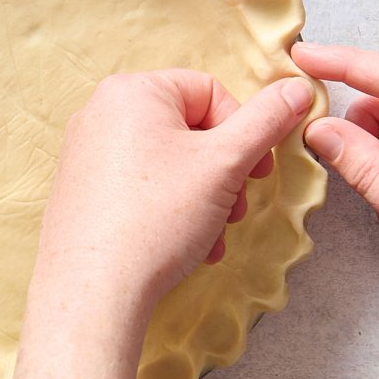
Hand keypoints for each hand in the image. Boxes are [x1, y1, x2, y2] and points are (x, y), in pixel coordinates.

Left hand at [32, 69, 317, 311]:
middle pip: (188, 129)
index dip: (243, 131)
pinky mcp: (81, 190)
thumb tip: (297, 88)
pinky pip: (140, 187)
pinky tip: (188, 248)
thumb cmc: (157, 219)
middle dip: (224, 173)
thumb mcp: (226, 162)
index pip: (209, 91)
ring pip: (168, 164)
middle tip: (236, 209)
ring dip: (205, 199)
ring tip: (213, 235)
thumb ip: (266, 120)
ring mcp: (85, 152)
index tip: (256, 171)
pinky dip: (170, 211)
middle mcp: (100, 113)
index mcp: (131, 91)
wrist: (93, 291)